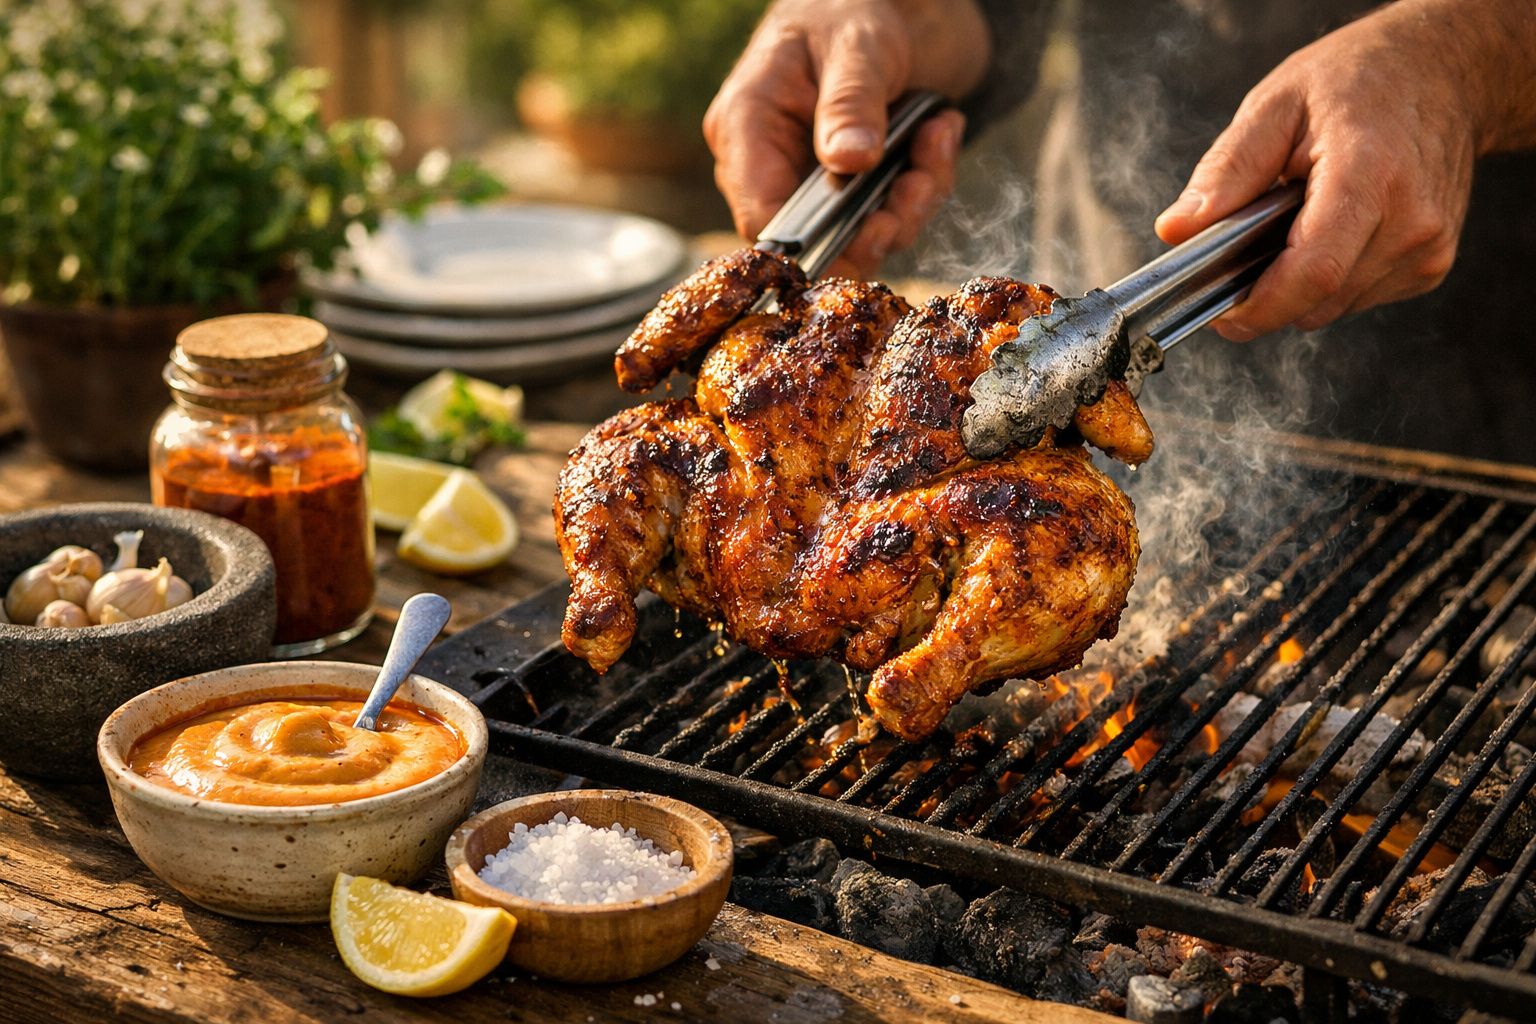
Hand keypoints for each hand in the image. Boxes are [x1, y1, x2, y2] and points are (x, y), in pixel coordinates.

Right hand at [703, 0, 985, 277]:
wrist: (895, 0)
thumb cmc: (853, 5)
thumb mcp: (854, 46)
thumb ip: (850, 102)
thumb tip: (849, 162)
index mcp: (746, 129)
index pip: (761, 218)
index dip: (810, 243)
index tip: (870, 229)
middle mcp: (775, 163)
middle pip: (816, 239)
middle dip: (876, 225)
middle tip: (918, 187)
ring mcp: (819, 177)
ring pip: (863, 234)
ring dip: (913, 201)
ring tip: (936, 139)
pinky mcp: (860, 183)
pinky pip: (893, 212)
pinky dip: (927, 180)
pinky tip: (941, 130)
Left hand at [1153, 0, 1496, 339]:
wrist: (1444, 72)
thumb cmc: (1360, 81)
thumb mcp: (1277, 104)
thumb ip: (1227, 171)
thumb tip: (1176, 229)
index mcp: (1370, 174)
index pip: (1313, 272)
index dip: (1260, 306)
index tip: (1221, 311)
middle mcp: (1410, 218)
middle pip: (1318, 299)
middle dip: (1268, 292)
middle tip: (1245, 248)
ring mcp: (1428, 246)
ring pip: (1333, 307)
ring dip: (1299, 283)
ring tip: (1298, 223)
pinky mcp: (1432, 264)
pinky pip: (1358, 297)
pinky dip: (1331, 277)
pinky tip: (1333, 229)